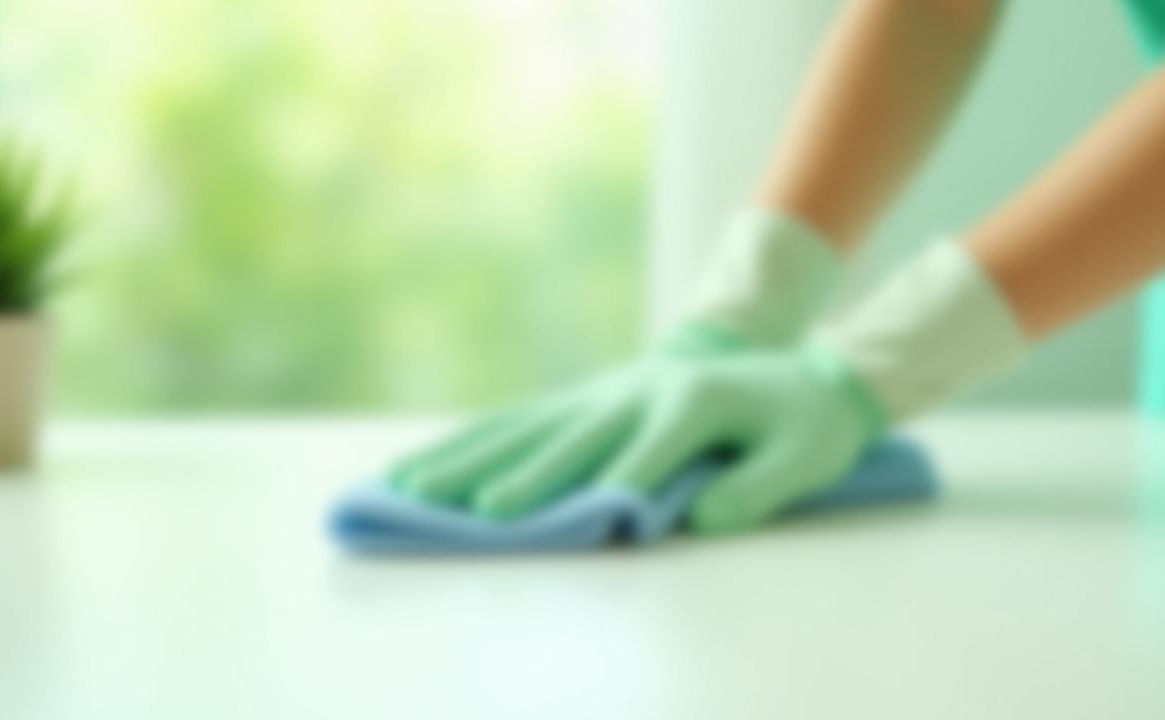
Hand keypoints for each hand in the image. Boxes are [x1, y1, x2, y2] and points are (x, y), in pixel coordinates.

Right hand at [391, 344, 883, 534]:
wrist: (789, 369)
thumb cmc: (802, 423)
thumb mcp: (806, 456)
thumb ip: (759, 487)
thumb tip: (698, 519)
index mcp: (693, 403)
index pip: (650, 453)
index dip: (616, 486)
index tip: (567, 519)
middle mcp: (635, 393)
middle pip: (571, 440)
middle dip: (523, 478)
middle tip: (476, 513)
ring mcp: (603, 394)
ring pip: (527, 427)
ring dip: (471, 457)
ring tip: (412, 484)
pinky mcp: (586, 402)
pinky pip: (522, 421)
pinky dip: (473, 442)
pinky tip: (429, 462)